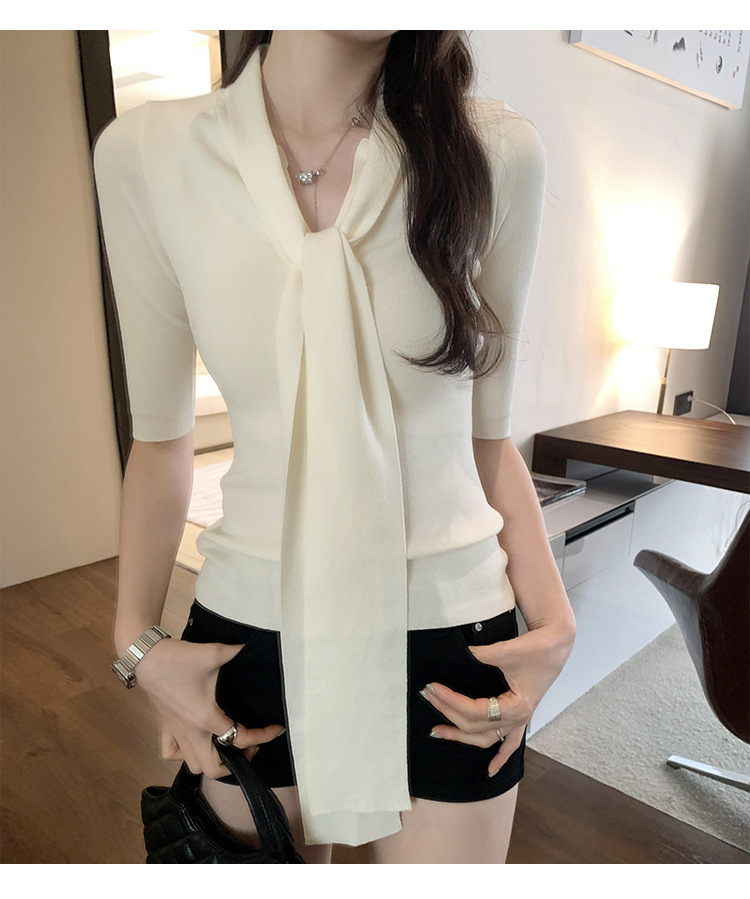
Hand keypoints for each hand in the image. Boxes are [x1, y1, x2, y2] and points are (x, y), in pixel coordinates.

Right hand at [134, 638, 286, 778]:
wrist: (146, 657)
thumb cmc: (178, 658)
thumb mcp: (213, 653)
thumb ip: (236, 651)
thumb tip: (251, 646)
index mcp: (205, 719)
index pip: (238, 739)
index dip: (262, 736)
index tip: (276, 729)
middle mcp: (191, 732)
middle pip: (213, 768)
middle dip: (234, 764)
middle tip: (248, 745)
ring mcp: (176, 732)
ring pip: (193, 765)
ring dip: (211, 761)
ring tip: (226, 746)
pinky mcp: (166, 727)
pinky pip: (172, 753)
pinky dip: (184, 754)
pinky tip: (195, 740)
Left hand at [420, 622, 574, 776]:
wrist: (556, 643)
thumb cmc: (537, 648)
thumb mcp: (506, 651)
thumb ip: (480, 656)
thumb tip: (456, 656)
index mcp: (517, 707)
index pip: (475, 711)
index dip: (451, 701)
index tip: (433, 688)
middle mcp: (518, 719)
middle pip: (475, 726)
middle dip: (448, 712)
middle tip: (428, 695)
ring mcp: (519, 720)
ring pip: (486, 738)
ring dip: (461, 736)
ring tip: (438, 731)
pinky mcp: (519, 715)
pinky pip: (510, 744)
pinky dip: (500, 758)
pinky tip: (490, 771)